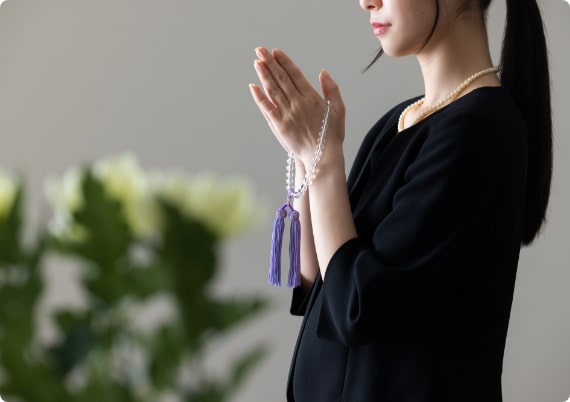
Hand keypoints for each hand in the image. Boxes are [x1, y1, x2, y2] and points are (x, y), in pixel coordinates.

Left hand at [249, 47, 345, 167]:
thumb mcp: (339, 109)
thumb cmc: (332, 134)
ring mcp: (287, 114)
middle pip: (281, 79)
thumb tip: (323, 72)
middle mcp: (298, 104)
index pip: (295, 75)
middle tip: (260, 50)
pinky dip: (260, 97)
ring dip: (264, 75)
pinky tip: (253, 86)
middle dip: (270, 63)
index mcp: (312, 98)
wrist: (323, 156)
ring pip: (273, 90)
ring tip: (256, 62)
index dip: (285, 62)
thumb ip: (332, 89)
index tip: (276, 52)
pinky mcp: (279, 126)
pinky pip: (267, 108)